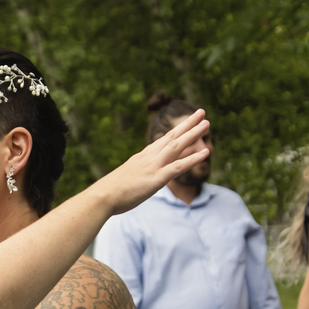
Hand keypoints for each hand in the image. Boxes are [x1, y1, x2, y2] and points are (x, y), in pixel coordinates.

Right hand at [91, 110, 209, 214]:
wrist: (101, 197)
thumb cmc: (108, 193)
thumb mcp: (122, 180)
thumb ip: (132, 177)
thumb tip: (133, 181)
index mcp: (140, 158)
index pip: (161, 142)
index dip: (175, 133)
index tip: (185, 125)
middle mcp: (148, 158)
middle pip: (171, 137)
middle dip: (187, 124)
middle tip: (201, 112)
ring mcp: (153, 166)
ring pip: (177, 146)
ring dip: (193, 133)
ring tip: (207, 123)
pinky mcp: (157, 178)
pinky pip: (179, 167)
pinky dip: (193, 158)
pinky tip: (206, 152)